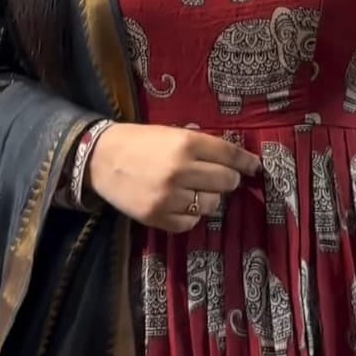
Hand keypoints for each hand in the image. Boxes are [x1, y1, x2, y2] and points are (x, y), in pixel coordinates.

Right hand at [88, 123, 260, 231]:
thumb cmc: (140, 141)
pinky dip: (191, 214)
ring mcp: (169, 197)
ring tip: (195, 190)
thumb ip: (202, 146)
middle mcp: (180, 170)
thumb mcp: (172, 133)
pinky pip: (191, 222)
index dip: (246, 162)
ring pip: (212, 205)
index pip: (230, 155)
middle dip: (227, 180)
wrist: (100, 158)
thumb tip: (237, 160)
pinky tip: (181, 203)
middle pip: (226, 182)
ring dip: (209, 198)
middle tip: (219, 178)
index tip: (254, 167)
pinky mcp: (157, 217)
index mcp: (185, 143)